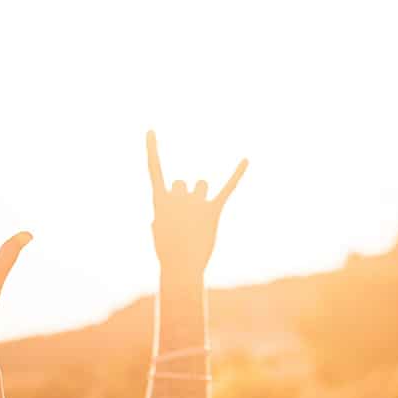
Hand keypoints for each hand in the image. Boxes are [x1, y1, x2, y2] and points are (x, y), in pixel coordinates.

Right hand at [146, 131, 246, 275]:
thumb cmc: (168, 251)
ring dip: (200, 198)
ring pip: (202, 185)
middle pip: (183, 184)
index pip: (153, 169)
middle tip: (184, 221)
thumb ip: (166, 211)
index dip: (152, 149)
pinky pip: (227, 187)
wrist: (182, 268)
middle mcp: (177, 196)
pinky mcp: (213, 211)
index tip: (151, 130)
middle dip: (184, 197)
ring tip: (197, 221)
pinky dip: (237, 174)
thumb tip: (175, 205)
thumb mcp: (160, 229)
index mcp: (159, 201)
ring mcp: (195, 203)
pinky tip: (246, 160)